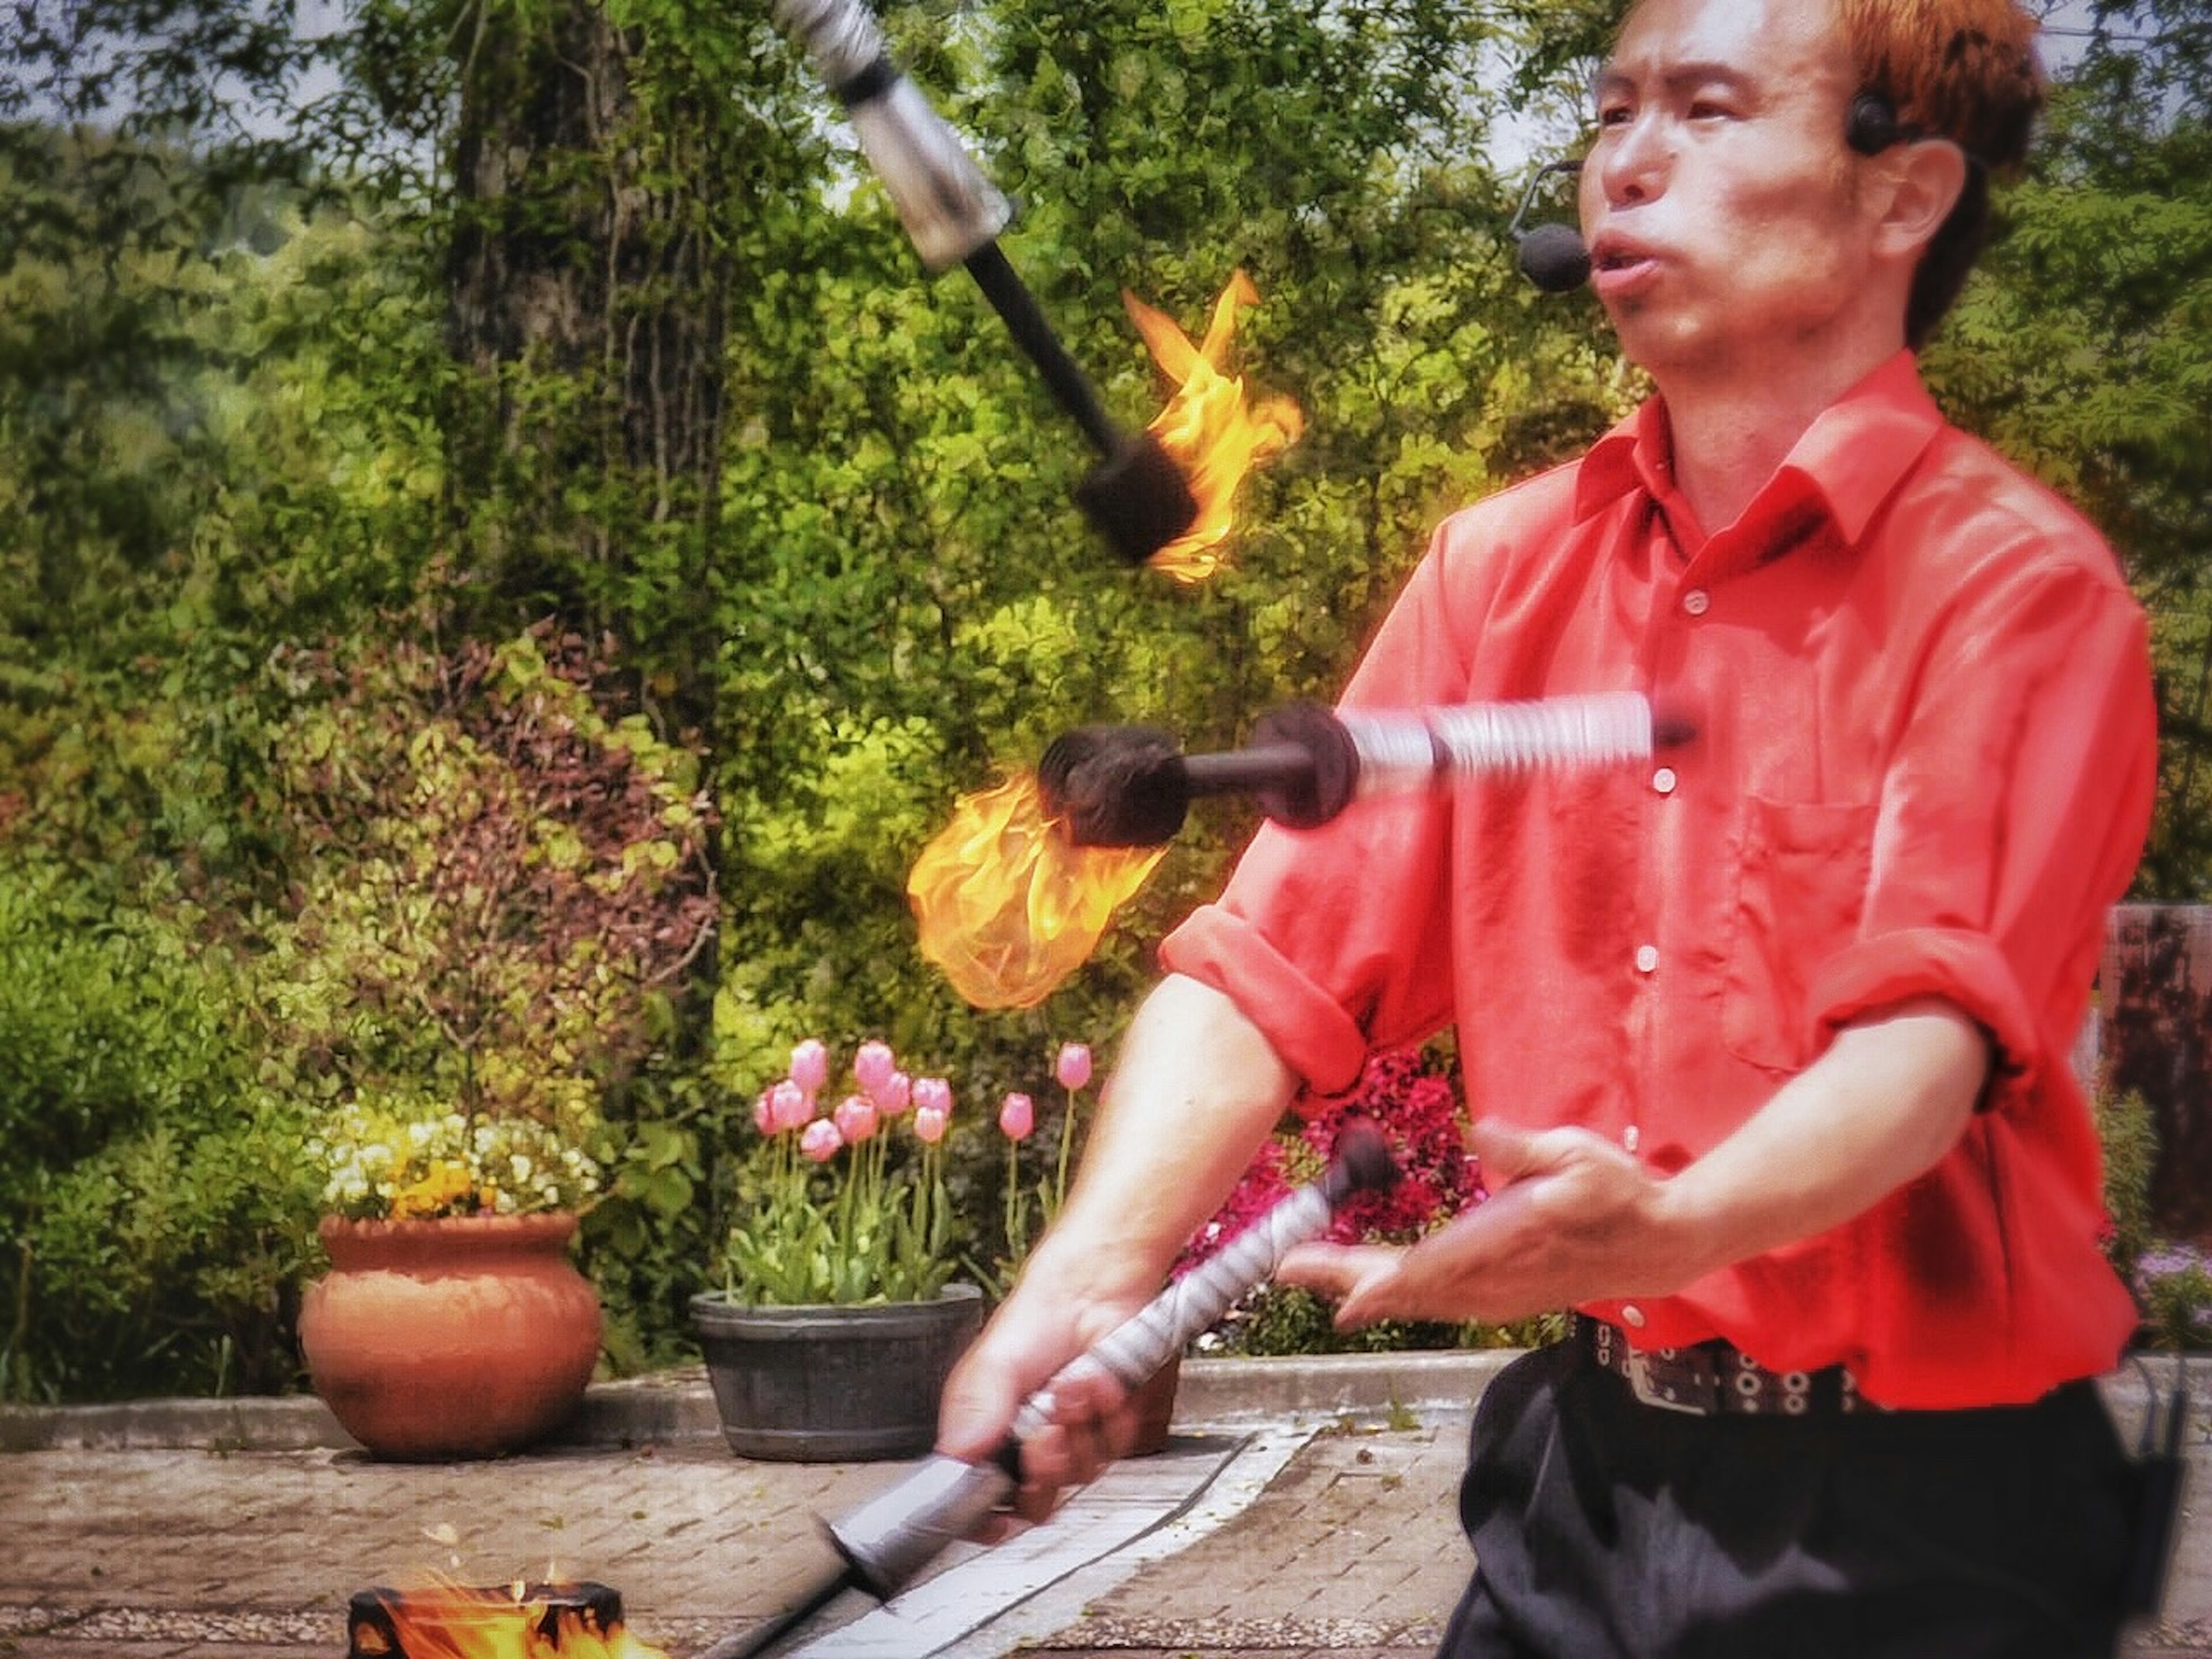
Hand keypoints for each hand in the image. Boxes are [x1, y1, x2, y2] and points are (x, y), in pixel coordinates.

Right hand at [937, 1251, 1152, 1526]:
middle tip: (1043, 1433)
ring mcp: (1069, 1438)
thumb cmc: (1036, 1320)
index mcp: (987, 1436)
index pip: (980, 1498)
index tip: (999, 1522)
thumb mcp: (992, 1364)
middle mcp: (1026, 1444)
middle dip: (1044, 1467)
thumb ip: (973, 1408)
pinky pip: (1114, 1448)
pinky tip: (1095, 1384)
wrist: (1092, 1292)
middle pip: (1035, 1500)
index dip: (989, 1517)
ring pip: (1078, 1475)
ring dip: (1078, 1428)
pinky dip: (1109, 1415)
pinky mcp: (1107, 1428)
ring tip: (1069, 1386)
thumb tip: (957, 1454)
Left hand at [1276, 1116, 1705, 1328]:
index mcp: (1513, 1239)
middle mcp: (1499, 1276)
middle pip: (1413, 1284)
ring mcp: (1501, 1291)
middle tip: (1288, 1267)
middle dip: (1347, 1277)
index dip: (1385, 1282)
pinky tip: (1368, 1289)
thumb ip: (1524, 1148)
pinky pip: (1441, 1299)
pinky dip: (1399, 1295)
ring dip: (1365, 1286)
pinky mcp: (1504, 1295)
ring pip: (1421, 1296)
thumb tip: (1477, 1133)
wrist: (1659, 1242)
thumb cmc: (1617, 1189)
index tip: (1340, 1293)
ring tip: (1310, 1274)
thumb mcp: (1578, 1153)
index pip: (1439, 1267)